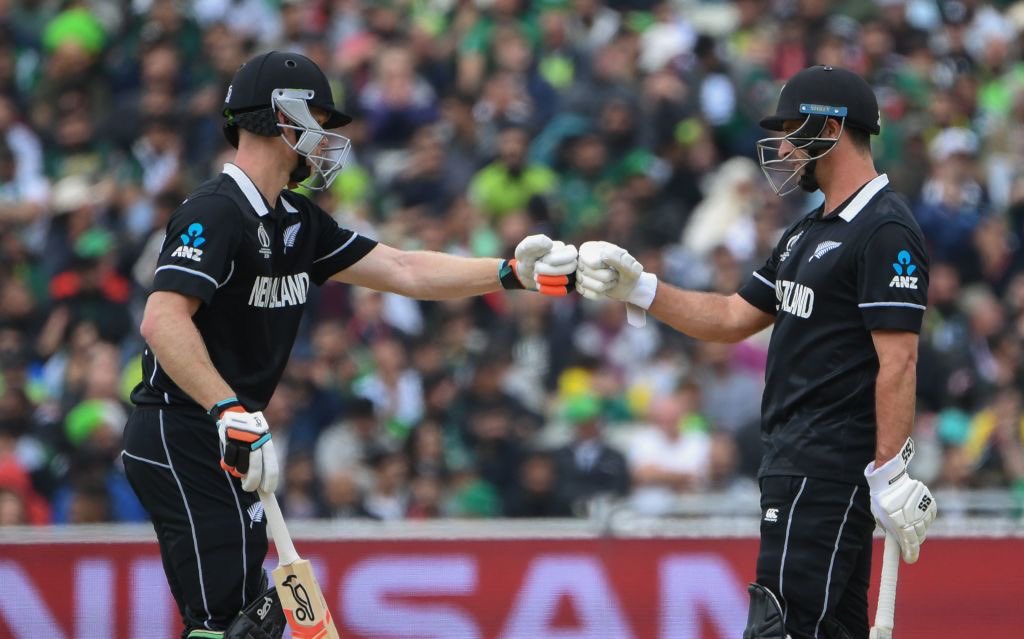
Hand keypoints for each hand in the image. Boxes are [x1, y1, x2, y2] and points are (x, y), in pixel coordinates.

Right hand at [215, 402, 279, 492]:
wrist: (234, 413)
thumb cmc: (249, 434)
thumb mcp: (259, 442)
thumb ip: (261, 460)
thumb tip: (260, 483)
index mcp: (267, 444)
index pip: (272, 468)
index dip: (270, 482)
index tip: (268, 491)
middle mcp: (257, 443)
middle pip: (255, 471)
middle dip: (251, 484)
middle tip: (248, 487)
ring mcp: (243, 442)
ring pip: (241, 468)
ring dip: (238, 472)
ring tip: (238, 468)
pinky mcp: (230, 440)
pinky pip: (229, 461)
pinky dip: (229, 464)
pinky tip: (229, 461)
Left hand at [503, 234, 577, 295]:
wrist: (525, 272)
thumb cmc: (527, 257)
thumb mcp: (525, 248)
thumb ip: (534, 242)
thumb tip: (550, 244)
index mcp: (566, 249)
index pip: (571, 254)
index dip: (555, 259)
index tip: (542, 259)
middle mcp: (572, 262)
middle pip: (570, 268)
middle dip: (550, 270)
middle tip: (536, 269)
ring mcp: (571, 275)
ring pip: (567, 280)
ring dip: (548, 279)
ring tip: (536, 277)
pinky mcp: (566, 287)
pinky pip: (564, 290)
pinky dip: (549, 289)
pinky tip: (539, 286)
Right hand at [576, 241, 657, 325]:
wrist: (628, 285)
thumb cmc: (629, 271)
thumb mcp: (630, 264)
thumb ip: (619, 257)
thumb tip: (603, 255)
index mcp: (590, 248)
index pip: (592, 262)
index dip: (605, 266)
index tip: (612, 264)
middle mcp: (581, 259)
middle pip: (589, 273)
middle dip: (607, 277)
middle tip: (614, 274)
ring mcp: (579, 273)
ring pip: (587, 284)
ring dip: (604, 286)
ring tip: (610, 280)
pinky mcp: (580, 287)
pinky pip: (587, 293)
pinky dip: (600, 294)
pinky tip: (604, 288)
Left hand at [864, 438, 936, 563]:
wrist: (891, 478)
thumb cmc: (881, 498)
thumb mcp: (880, 517)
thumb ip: (889, 530)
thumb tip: (896, 541)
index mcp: (900, 523)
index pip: (909, 545)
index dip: (910, 554)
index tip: (909, 560)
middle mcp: (914, 519)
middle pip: (918, 538)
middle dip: (912, 543)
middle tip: (907, 543)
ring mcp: (923, 512)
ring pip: (924, 528)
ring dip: (918, 531)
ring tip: (909, 525)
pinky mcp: (930, 504)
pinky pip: (929, 518)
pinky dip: (924, 521)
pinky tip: (916, 517)